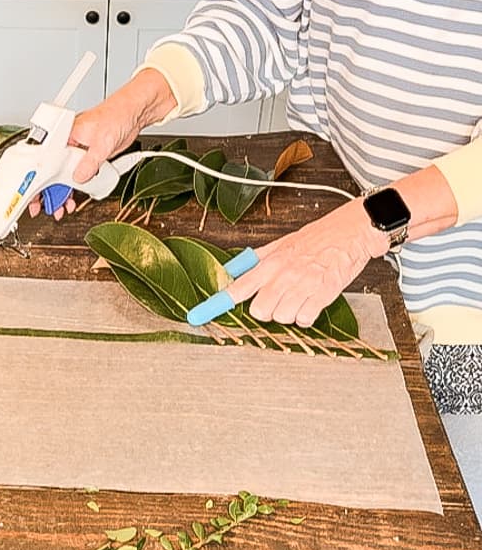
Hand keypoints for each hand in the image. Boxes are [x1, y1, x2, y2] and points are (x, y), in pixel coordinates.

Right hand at [30, 68, 176, 220]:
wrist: (133, 114)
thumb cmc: (116, 115)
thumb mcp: (102, 143)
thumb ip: (90, 163)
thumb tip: (79, 178)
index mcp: (64, 135)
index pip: (47, 161)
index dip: (41, 181)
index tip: (38, 195)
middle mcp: (68, 144)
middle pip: (54, 172)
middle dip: (52, 191)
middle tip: (50, 207)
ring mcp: (78, 152)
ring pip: (66, 176)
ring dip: (65, 192)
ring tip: (63, 206)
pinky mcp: (89, 158)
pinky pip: (79, 175)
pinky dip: (78, 187)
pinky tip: (76, 197)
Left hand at [224, 197, 389, 326]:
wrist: (352, 231)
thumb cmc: (318, 238)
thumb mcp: (281, 244)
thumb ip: (255, 261)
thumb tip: (231, 271)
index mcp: (270, 262)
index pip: (236, 288)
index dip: (215, 304)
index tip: (197, 316)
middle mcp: (283, 275)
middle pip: (259, 311)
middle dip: (267, 310)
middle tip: (279, 298)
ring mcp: (302, 286)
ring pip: (281, 317)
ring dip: (289, 313)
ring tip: (299, 297)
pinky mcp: (322, 294)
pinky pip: (304, 319)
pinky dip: (306, 316)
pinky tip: (311, 302)